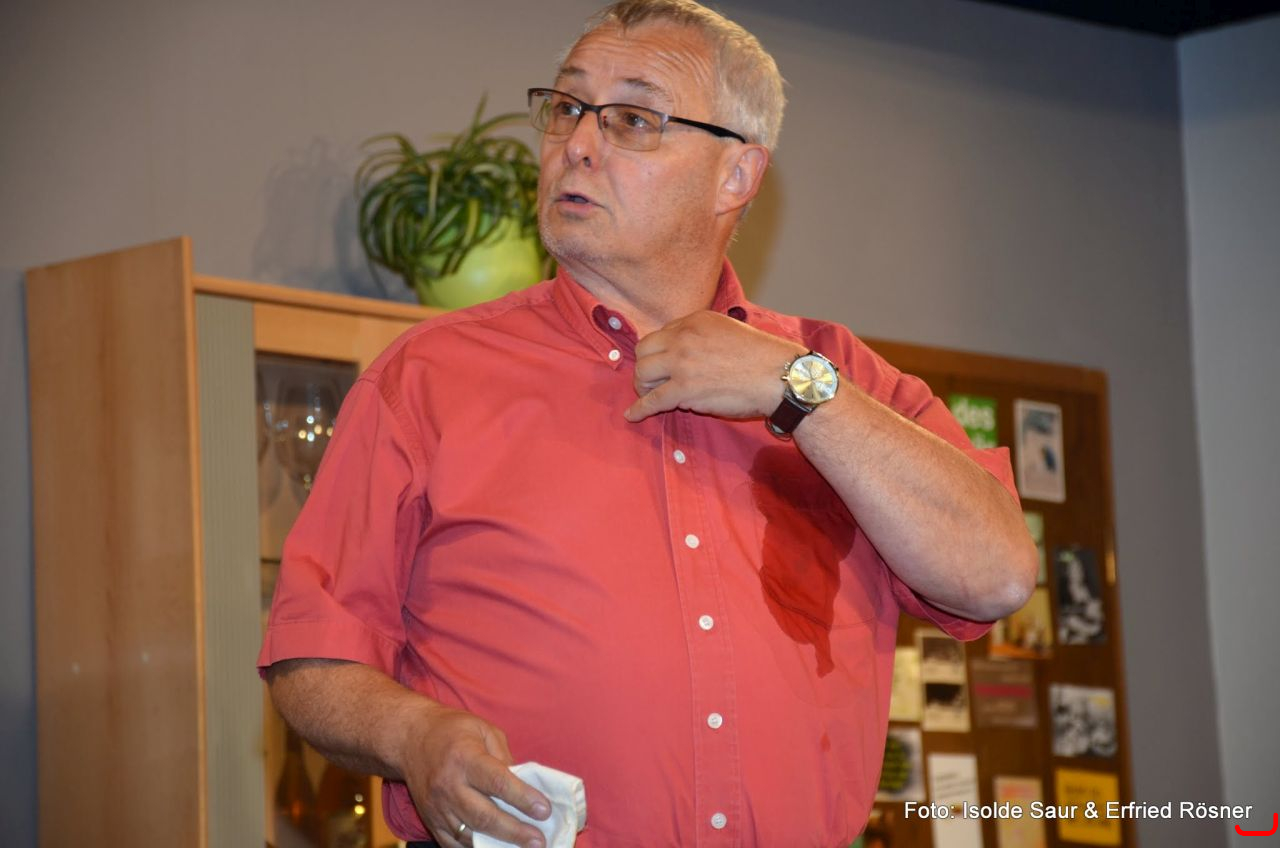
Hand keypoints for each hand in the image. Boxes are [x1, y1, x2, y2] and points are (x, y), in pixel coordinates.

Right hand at [400, 704, 550, 847]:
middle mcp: (449, 785)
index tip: (545, 810)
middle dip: (515, 832)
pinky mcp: (430, 820)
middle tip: (540, 841)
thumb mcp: (484, 730)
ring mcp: (437, 807)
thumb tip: (525, 786)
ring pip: (470, 835)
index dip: (523, 798)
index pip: (497, 782)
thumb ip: (505, 758)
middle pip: (485, 816)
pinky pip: (453, 844)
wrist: (410, 739)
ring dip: (499, 845)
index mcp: (465, 758)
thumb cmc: (453, 731)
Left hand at [624, 311, 805, 422]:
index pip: (661, 334)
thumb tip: (690, 349)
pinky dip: (639, 409)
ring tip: (648, 396)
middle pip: (644, 350)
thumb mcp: (729, 330)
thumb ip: (705, 335)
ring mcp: (681, 363)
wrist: (779, 377)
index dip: (659, 352)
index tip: (661, 364)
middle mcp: (683, 337)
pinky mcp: (683, 389)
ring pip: (642, 373)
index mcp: (695, 320)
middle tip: (651, 380)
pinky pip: (651, 400)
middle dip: (645, 366)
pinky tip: (632, 416)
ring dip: (642, 386)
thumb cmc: (762, 358)